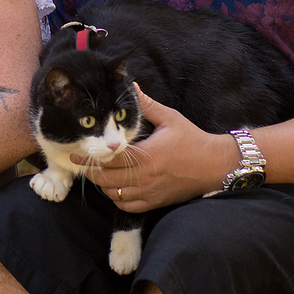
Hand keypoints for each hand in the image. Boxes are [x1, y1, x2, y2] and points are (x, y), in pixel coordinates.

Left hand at [78, 85, 235, 211]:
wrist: (216, 166)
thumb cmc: (193, 140)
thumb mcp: (171, 119)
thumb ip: (147, 105)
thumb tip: (132, 87)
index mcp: (146, 155)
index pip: (109, 159)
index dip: (91, 157)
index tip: (77, 153)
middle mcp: (145, 177)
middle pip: (105, 180)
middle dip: (91, 172)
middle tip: (82, 164)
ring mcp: (150, 192)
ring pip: (114, 194)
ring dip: (103, 185)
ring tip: (99, 174)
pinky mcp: (156, 202)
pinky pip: (128, 206)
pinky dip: (117, 198)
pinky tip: (116, 187)